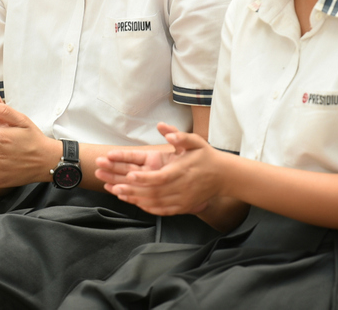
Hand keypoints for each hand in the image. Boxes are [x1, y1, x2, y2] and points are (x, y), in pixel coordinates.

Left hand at [101, 123, 222, 215]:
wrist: (224, 176)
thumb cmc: (207, 156)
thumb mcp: (196, 141)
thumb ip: (180, 135)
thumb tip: (163, 127)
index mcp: (183, 171)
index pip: (161, 177)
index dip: (144, 178)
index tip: (130, 175)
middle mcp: (182, 187)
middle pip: (154, 192)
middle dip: (133, 190)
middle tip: (113, 186)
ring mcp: (183, 199)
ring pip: (156, 203)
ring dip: (136, 199)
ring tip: (118, 193)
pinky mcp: (183, 207)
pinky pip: (163, 210)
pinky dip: (148, 208)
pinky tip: (135, 203)